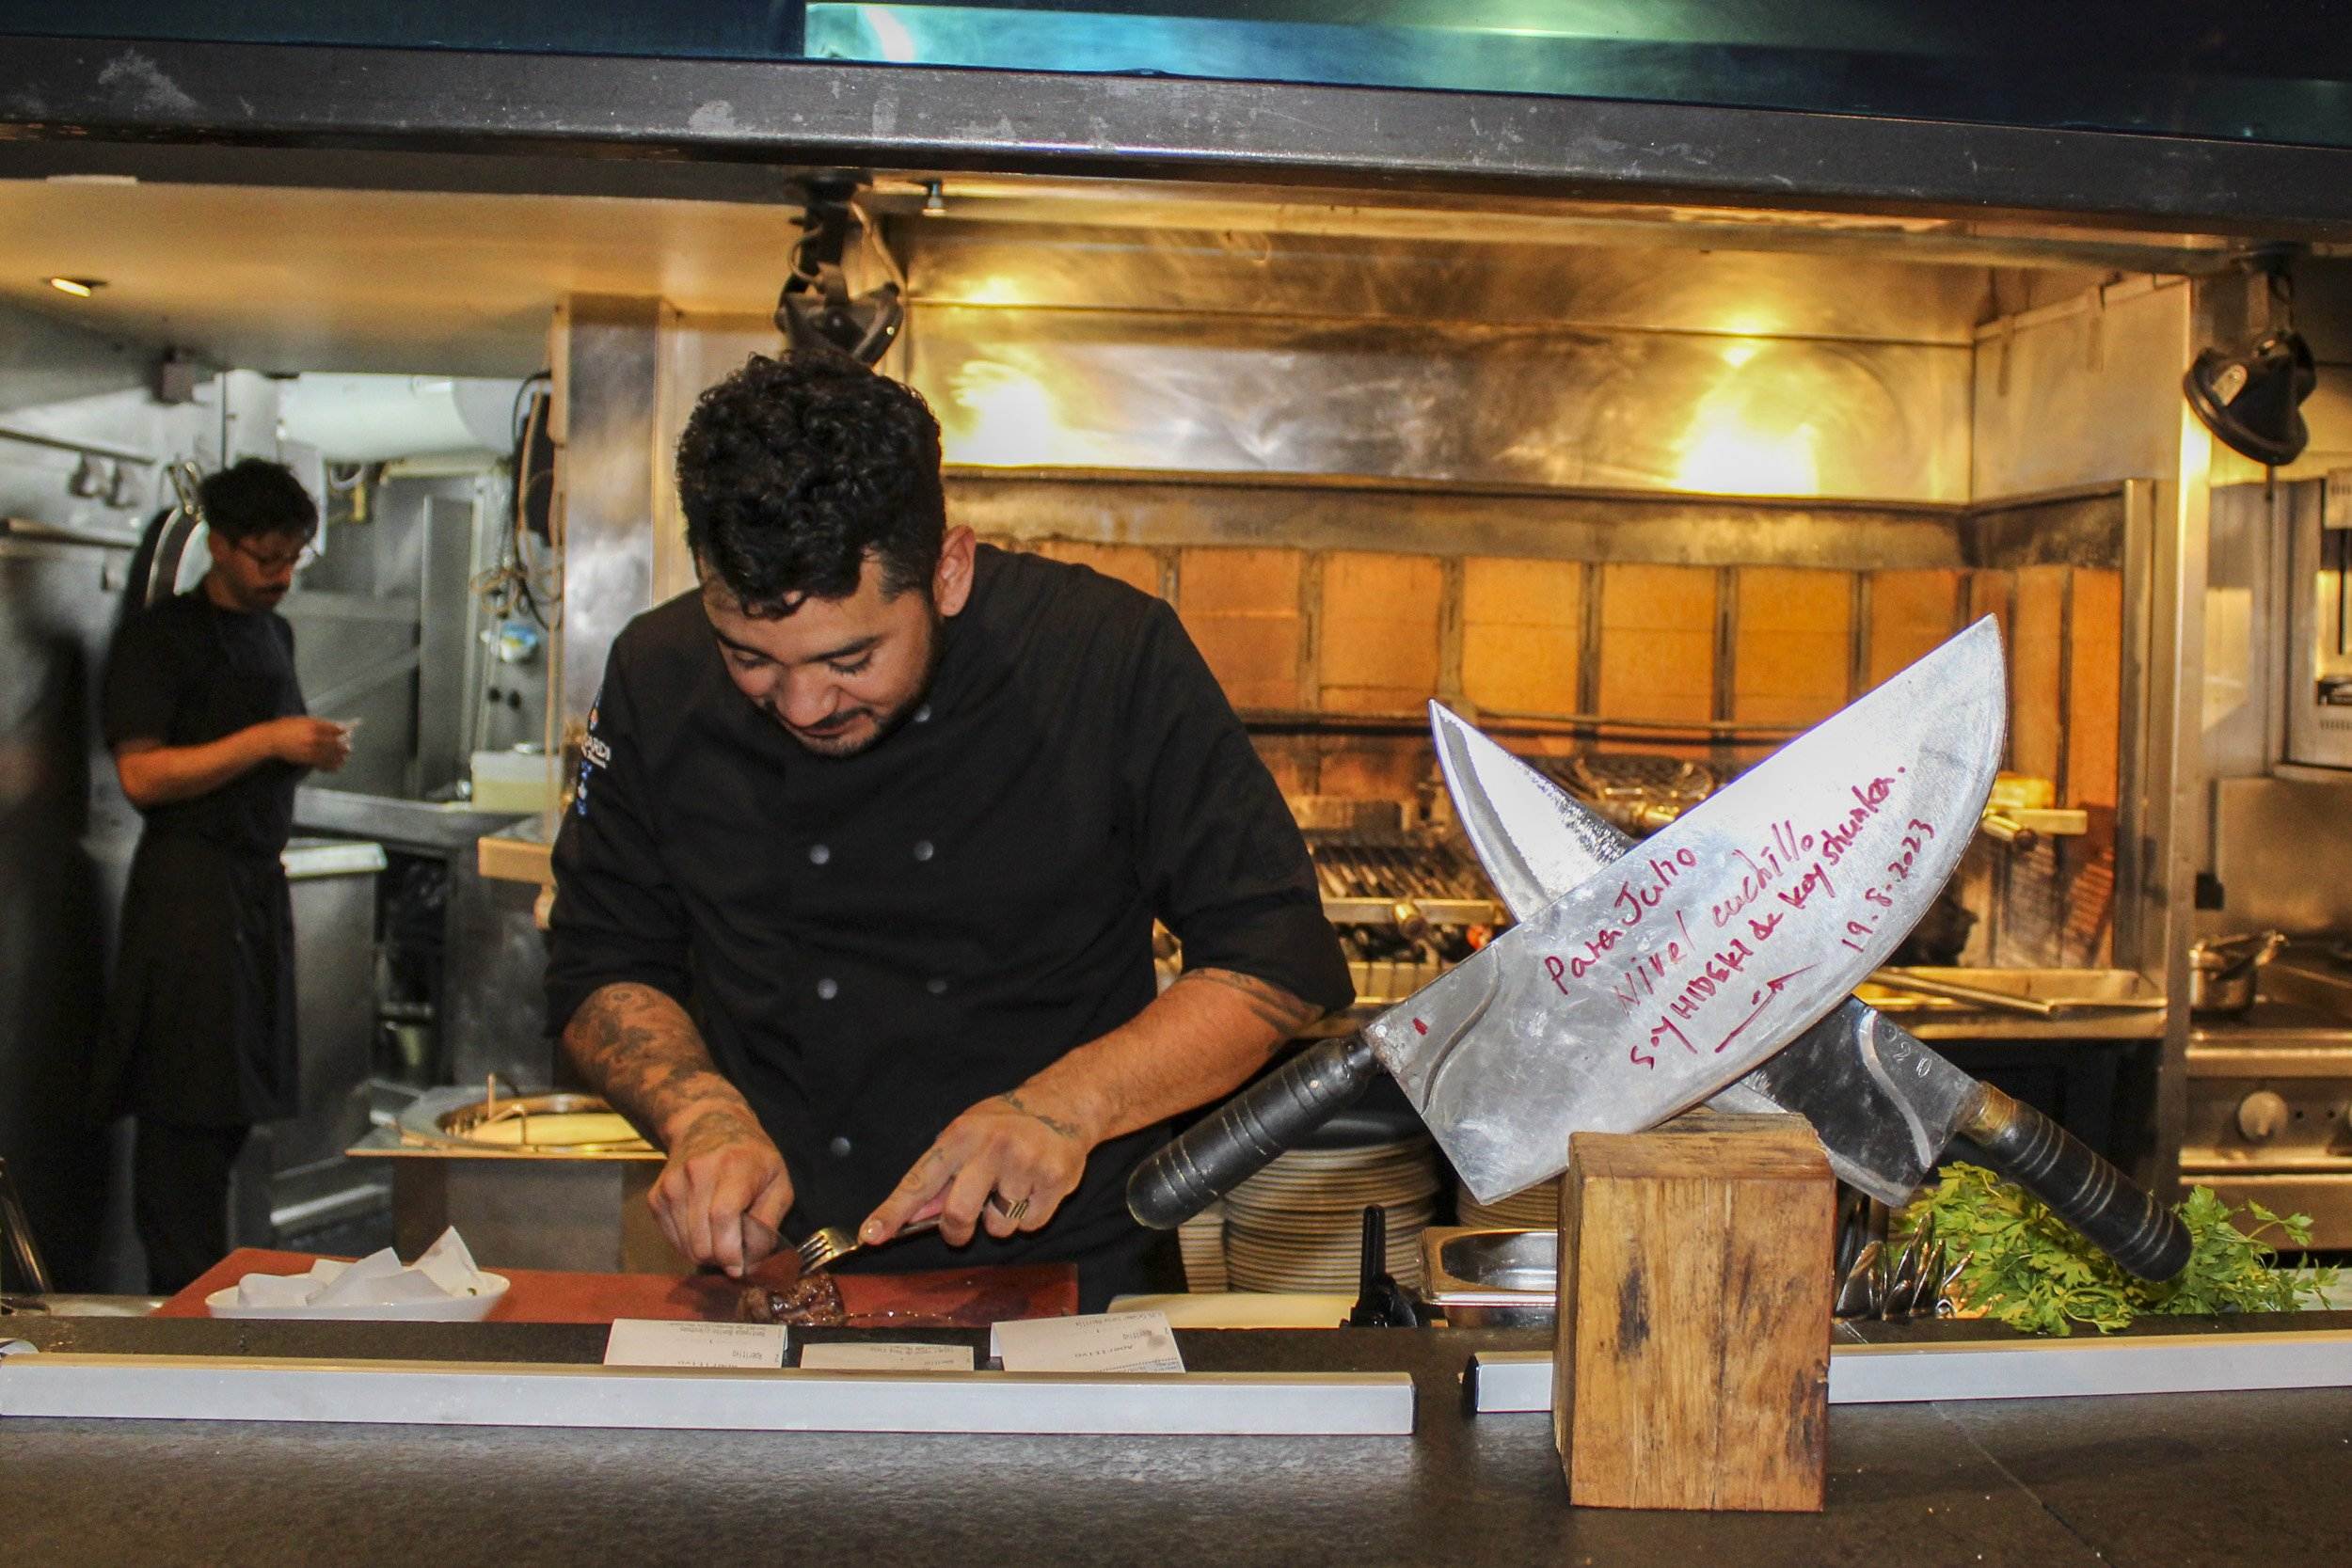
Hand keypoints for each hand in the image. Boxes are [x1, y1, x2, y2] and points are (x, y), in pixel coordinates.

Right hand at [261, 716, 351, 770]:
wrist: (272, 739)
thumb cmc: (287, 727)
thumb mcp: (303, 720)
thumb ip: (318, 723)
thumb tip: (334, 727)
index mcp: (315, 726)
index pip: (335, 729)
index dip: (343, 732)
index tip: (347, 733)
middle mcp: (315, 738)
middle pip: (335, 743)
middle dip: (344, 746)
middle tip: (348, 749)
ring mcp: (312, 749)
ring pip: (331, 755)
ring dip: (340, 758)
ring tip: (344, 758)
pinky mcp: (307, 759)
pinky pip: (323, 764)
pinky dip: (330, 766)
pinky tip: (335, 767)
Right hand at [651, 1102, 794, 1277]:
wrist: (708, 1124)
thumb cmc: (751, 1157)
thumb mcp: (778, 1182)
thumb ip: (769, 1222)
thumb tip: (752, 1262)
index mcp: (733, 1166)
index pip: (722, 1216)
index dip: (730, 1250)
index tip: (740, 1267)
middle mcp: (697, 1173)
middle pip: (701, 1239)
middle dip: (720, 1258)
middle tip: (735, 1251)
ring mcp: (672, 1185)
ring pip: (685, 1245)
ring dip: (705, 1252)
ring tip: (721, 1234)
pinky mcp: (656, 1197)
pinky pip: (672, 1239)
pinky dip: (689, 1244)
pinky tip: (704, 1227)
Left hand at [861, 1088, 1094, 1248]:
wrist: (1065, 1105)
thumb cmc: (1006, 1125)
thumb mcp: (967, 1137)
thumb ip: (942, 1178)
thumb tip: (913, 1216)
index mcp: (961, 1136)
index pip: (919, 1181)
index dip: (893, 1211)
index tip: (871, 1236)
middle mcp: (991, 1147)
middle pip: (958, 1214)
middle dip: (956, 1232)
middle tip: (961, 1228)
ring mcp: (1025, 1164)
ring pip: (998, 1227)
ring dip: (1000, 1221)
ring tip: (1011, 1190)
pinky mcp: (1054, 1180)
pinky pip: (1030, 1226)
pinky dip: (1028, 1218)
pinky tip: (1033, 1190)